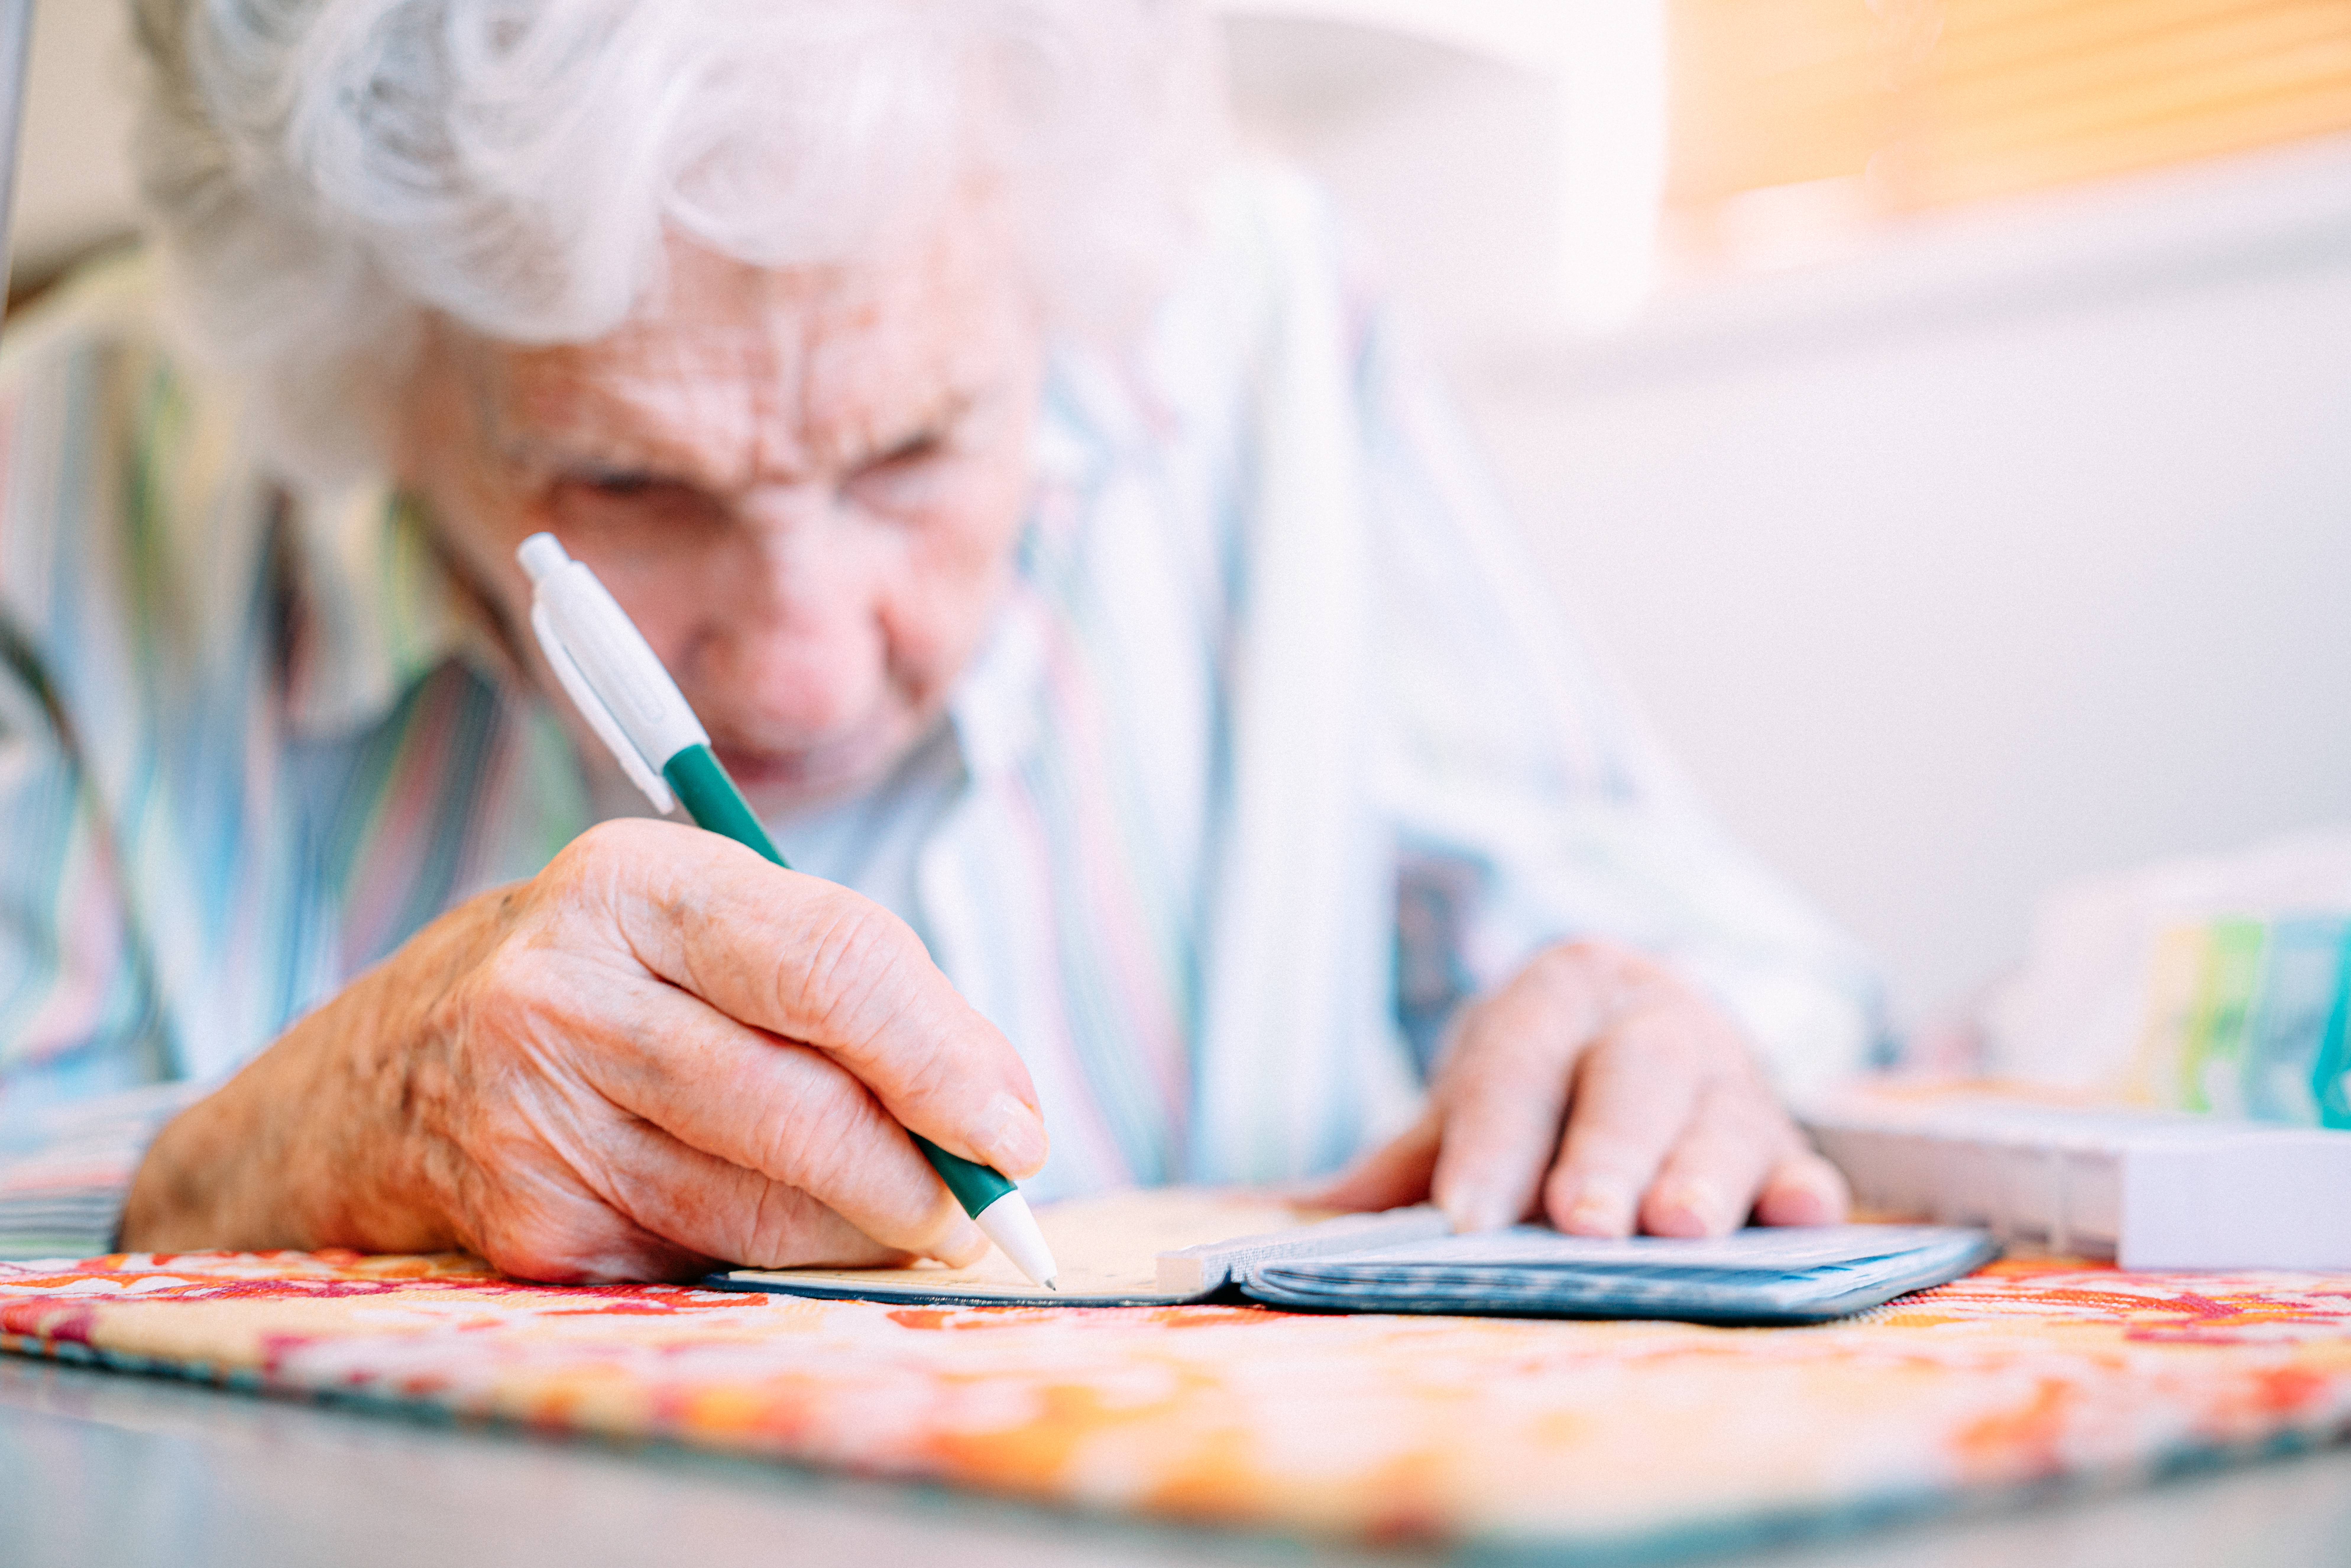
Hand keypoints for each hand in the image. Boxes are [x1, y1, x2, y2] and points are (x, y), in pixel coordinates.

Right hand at [120, 819, 1047, 1281]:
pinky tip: (776, 1233)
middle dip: (918, 1172)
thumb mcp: (703, 936)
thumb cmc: (594, 992)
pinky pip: (695, 1255)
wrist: (370, 1082)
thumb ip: (850, 992)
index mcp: (635, 882)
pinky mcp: (521, 1216)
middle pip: (799, 1099)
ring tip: (907, 1224)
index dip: (942, 1058)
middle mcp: (566, 986)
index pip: (831, 964)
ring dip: (860, 1229)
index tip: (1015, 1130)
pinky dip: (768, 1257)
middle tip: (981, 1211)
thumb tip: (996, 1110)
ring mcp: (529, 1108)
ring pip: (757, 1198)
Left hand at [1317, 940, 1845, 1236]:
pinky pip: (1804, 1158)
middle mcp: (1653, 1019)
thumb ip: (1406, 1158)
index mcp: (1561, 993)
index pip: (1517, 1068)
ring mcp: (1731, 1075)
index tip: (1466, 1215)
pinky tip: (1802, 1215)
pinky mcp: (1787, 1133)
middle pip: (1630, 1079)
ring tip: (1682, 1227)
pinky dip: (1805, 1190)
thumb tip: (1299, 1215)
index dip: (1492, 1143)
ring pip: (1721, 1116)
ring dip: (1703, 1174)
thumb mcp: (1477, 1095)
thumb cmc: (1547, 1078)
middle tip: (1582, 1219)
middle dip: (1605, 1152)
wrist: (1647, 1026)